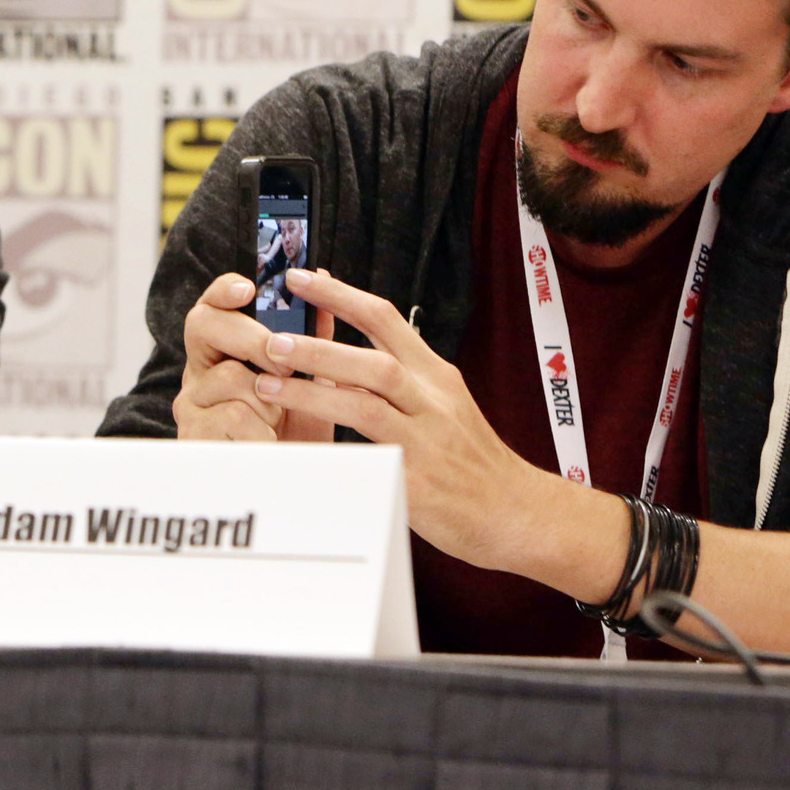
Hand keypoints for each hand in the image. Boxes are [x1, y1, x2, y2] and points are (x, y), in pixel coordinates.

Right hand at [173, 273, 335, 442]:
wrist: (286, 494)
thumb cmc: (293, 435)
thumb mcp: (307, 382)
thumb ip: (310, 336)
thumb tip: (322, 281)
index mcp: (222, 354)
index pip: (211, 307)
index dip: (224, 290)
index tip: (248, 287)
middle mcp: (198, 373)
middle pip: (205, 326)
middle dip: (251, 337)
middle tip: (283, 360)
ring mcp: (191, 405)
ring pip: (229, 376)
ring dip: (267, 398)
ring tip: (279, 422)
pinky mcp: (191, 437)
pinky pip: (231, 417)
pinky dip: (262, 430)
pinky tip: (269, 444)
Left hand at [248, 268, 553, 570]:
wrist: (519, 510)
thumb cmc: (473, 459)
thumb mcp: (443, 404)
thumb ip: (400, 380)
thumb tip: (345, 357)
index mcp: (434, 375)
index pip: (385, 319)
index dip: (341, 295)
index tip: (301, 278)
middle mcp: (433, 400)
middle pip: (373, 360)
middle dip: (319, 345)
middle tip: (272, 338)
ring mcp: (427, 441)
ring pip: (366, 405)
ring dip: (313, 391)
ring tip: (269, 383)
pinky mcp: (418, 483)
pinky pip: (367, 463)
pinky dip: (331, 453)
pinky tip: (297, 449)